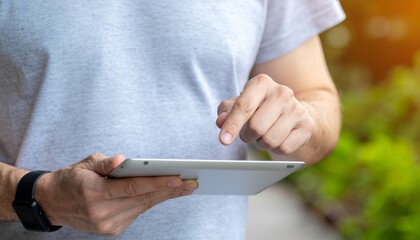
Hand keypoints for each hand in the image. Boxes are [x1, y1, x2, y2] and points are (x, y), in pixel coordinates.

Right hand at [34, 153, 197, 235]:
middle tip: (192, 183)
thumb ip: (106, 163)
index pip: (132, 187)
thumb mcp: (84, 164)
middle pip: (143, 199)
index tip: (178, 178)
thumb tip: (124, 160)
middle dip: (170, 191)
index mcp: (94, 193)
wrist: (52, 203)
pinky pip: (136, 212)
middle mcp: (101, 212)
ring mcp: (107, 224)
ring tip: (184, 187)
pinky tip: (164, 193)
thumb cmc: (70, 179)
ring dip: (164, 196)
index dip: (157, 183)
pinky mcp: (111, 230)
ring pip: (143, 207)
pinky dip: (150, 202)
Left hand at [216, 74, 315, 155]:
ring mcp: (297, 109)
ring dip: (261, 144)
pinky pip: (284, 148)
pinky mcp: (307, 126)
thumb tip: (221, 121)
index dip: (232, 125)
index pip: (244, 106)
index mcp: (262, 83)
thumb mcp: (241, 105)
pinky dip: (276, 149)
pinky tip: (278, 139)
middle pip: (255, 127)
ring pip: (269, 140)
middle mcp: (282, 92)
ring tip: (263, 135)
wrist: (295, 113)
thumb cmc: (261, 108)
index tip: (223, 140)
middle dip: (246, 136)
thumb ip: (227, 112)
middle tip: (249, 134)